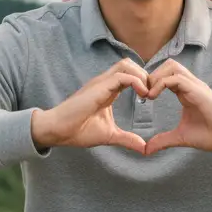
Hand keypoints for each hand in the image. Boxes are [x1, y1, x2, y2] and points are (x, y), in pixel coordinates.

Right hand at [31, 59, 148, 153]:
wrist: (57, 130)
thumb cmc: (78, 131)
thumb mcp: (109, 135)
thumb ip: (126, 139)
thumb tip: (143, 148)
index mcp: (107, 89)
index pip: (129, 74)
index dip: (143, 81)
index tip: (152, 97)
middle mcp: (104, 82)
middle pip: (129, 63)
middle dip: (145, 74)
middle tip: (153, 92)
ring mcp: (101, 82)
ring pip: (126, 64)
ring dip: (142, 75)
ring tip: (148, 93)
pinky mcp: (99, 87)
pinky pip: (122, 76)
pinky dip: (137, 82)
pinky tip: (143, 95)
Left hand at [142, 60, 211, 156]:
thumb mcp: (182, 137)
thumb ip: (164, 140)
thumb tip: (147, 149)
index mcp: (186, 92)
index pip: (166, 75)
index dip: (152, 82)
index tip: (142, 98)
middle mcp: (191, 85)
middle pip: (168, 65)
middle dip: (152, 75)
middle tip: (143, 93)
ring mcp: (195, 86)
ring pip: (172, 66)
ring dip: (156, 77)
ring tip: (148, 94)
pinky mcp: (198, 91)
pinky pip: (176, 78)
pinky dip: (161, 84)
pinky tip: (153, 97)